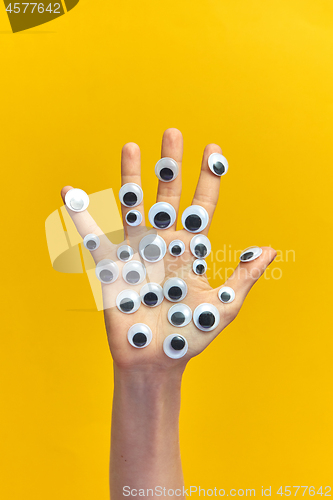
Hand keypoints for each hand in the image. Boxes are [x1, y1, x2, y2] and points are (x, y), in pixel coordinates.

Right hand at [61, 128, 275, 373]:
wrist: (158, 360)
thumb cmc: (190, 336)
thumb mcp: (223, 306)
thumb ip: (243, 276)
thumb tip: (268, 249)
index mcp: (190, 250)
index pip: (202, 206)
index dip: (209, 178)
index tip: (213, 149)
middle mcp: (163, 243)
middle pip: (168, 196)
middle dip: (170, 166)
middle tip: (172, 133)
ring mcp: (137, 252)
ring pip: (134, 207)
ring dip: (132, 178)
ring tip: (132, 147)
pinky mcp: (113, 267)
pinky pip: (94, 238)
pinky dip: (80, 216)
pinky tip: (69, 192)